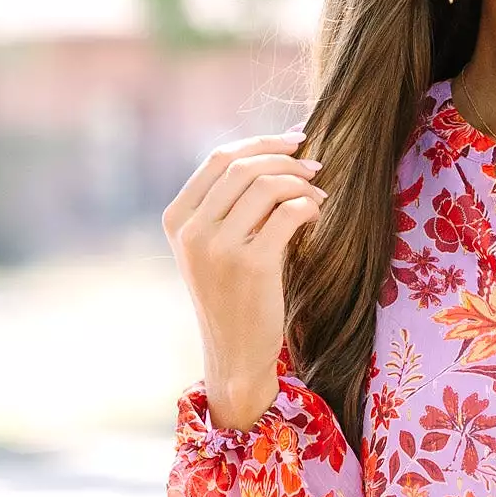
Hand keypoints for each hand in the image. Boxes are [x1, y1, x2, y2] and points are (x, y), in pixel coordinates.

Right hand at [162, 133, 326, 431]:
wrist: (234, 355)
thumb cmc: (231, 298)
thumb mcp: (211, 249)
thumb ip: (226, 206)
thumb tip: (269, 154)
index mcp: (177, 218)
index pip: (219, 159)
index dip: (260, 142)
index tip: (293, 141)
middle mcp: (192, 230)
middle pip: (244, 166)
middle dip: (285, 158)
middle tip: (314, 166)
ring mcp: (218, 248)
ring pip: (266, 186)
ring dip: (300, 182)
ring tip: (319, 194)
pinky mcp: (250, 266)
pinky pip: (286, 214)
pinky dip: (307, 206)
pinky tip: (316, 215)